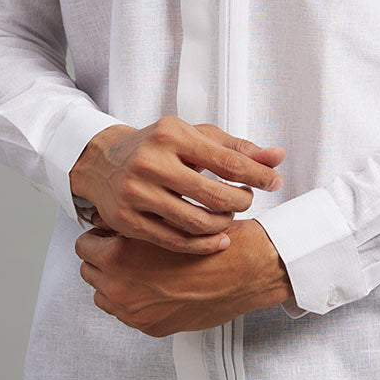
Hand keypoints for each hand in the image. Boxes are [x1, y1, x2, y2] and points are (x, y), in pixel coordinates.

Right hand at [70, 117, 284, 255]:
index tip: (274, 181)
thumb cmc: (157, 147)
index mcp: (172, 135)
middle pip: (215, 196)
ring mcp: (137, 193)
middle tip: (246, 200)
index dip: (259, 175)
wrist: (102, 161)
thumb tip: (277, 156)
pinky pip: (175, 240)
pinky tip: (217, 239)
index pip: (228, 162)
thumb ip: (237, 148)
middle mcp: (151, 163)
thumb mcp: (195, 137)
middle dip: (241, 202)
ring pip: (196, 222)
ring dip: (223, 224)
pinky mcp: (127, 220)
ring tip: (228, 215)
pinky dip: (203, 245)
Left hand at [75, 216, 294, 336]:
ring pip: (104, 296)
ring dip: (115, 282)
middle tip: (126, 251)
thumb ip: (131, 223)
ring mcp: (134, 313)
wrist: (242, 270)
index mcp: (118, 258)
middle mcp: (121, 289)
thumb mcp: (163, 220)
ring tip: (141, 270)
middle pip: (89, 271)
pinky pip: (127, 315)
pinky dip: (135, 302)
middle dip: (104, 260)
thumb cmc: (207, 242)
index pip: (83, 246)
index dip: (100, 237)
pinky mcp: (151, 328)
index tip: (112, 235)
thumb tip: (109, 224)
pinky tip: (156, 287)